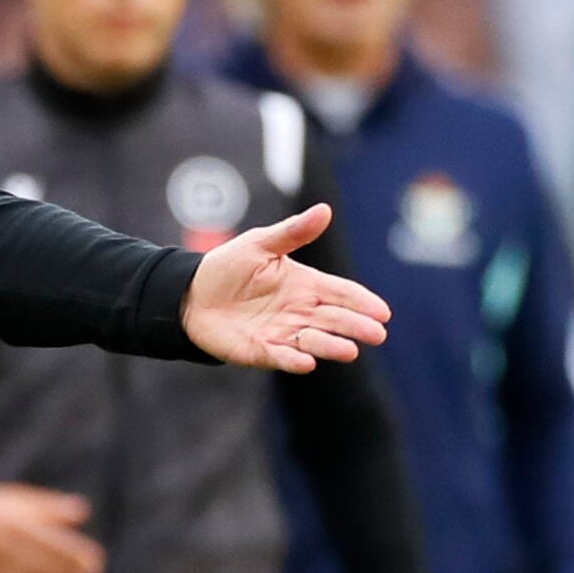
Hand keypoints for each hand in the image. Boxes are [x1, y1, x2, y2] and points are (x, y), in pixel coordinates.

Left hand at [181, 204, 391, 372]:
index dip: (361, 302)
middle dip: (356, 327)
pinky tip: (307, 363)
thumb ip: (292, 233)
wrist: (191, 294)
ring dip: (332, 346)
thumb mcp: (260, 244)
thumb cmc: (228, 267)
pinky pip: (282, 357)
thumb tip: (325, 210)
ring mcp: (282, 332)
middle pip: (334, 319)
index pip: (340, 293)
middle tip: (377, 334)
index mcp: (304, 284)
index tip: (383, 312)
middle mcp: (299, 310)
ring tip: (349, 351)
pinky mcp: (262, 350)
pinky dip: (294, 361)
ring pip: (314, 341)